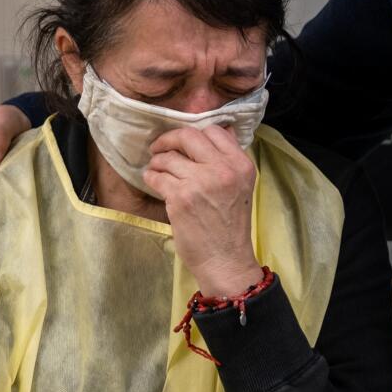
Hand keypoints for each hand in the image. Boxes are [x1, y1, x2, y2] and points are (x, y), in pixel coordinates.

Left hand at [144, 125, 258, 296]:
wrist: (225, 260)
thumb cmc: (230, 226)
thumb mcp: (240, 187)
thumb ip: (228, 161)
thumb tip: (213, 133)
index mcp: (241, 165)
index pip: (214, 131)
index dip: (195, 134)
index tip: (183, 143)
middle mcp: (222, 170)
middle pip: (188, 137)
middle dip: (169, 140)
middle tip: (160, 148)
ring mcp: (200, 182)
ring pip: (168, 158)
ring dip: (158, 162)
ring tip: (156, 169)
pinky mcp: (180, 198)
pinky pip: (157, 176)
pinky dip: (151, 177)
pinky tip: (153, 181)